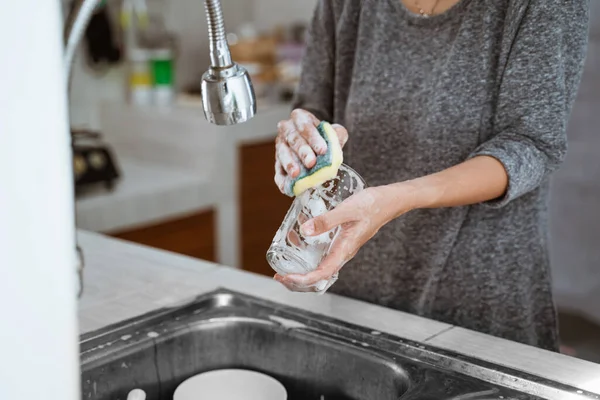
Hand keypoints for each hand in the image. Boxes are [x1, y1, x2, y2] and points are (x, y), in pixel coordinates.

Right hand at [274, 109, 348, 194]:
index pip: (305, 126)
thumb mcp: (333, 131)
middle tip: (311, 163)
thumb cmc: (324, 137)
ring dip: (289, 164)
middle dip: (303, 152)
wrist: (315, 145)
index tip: (323, 150)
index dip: (314, 138)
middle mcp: (287, 130)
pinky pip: (278, 171)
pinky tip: (286, 187)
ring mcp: (280, 146)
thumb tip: (336, 143)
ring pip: (283, 154)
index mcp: (299, 117)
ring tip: (296, 174)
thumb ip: (337, 134)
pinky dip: (281, 180)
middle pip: (294, 140)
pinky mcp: (277, 162)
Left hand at [274, 185, 414, 290]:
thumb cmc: (373, 205)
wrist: (390, 201)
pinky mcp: (341, 241)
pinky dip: (308, 253)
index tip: (286, 277)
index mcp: (344, 250)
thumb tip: (304, 230)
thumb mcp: (347, 210)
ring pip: (319, 267)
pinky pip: (322, 254)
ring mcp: (342, 249)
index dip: (302, 280)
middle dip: (297, 281)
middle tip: (279, 276)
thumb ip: (326, 220)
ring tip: (283, 263)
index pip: (321, 274)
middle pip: (318, 278)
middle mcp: (342, 253)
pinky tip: (298, 240)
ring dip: (301, 269)